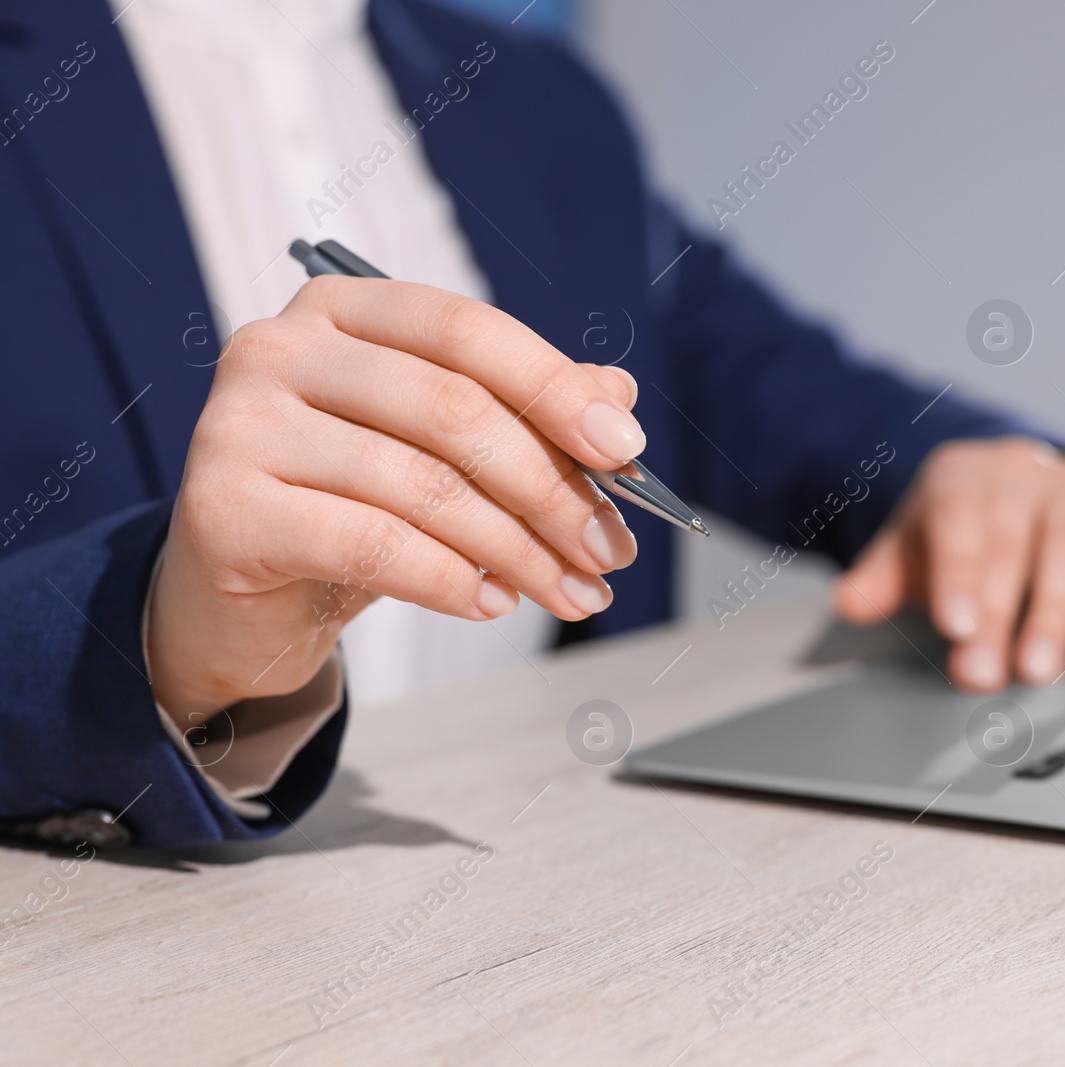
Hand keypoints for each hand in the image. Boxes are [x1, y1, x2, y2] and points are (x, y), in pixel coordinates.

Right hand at [148, 277, 643, 721]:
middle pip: (454, 411)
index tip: (626, 451)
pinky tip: (492, 600)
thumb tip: (616, 396)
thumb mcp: (442, 456)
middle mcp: (279, 349)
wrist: (238, 601)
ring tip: (567, 591)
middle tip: (608, 551)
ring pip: (422, 485)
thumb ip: (523, 414)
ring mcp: (239, 424)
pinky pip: (372, 544)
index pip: (468, 332)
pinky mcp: (223, 509)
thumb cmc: (348, 509)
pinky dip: (452, 579)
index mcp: (342, 310)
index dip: (556, 389)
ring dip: (518, 550)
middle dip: (551, 490)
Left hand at [833, 437, 1064, 691]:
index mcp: (965, 474)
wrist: (1007, 484)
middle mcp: (1027, 474)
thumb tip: (849, 602)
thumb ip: (881, 577)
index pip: (960, 517)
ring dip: (1058, 606)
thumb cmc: (956, 529)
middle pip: (1014, 540)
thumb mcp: (909, 549)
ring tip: (1040, 668)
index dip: (959, 571)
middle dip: (998, 614)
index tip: (955, 627)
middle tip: (981, 675)